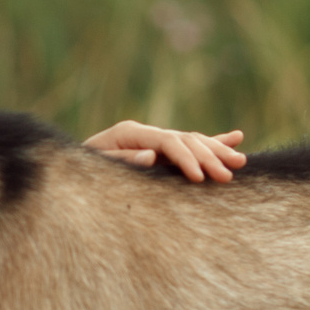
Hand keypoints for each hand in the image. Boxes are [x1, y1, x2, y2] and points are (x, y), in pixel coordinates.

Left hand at [85, 121, 246, 181]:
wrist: (69, 172)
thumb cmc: (80, 172)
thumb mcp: (96, 167)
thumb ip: (122, 161)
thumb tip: (151, 155)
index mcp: (130, 132)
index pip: (167, 142)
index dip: (185, 158)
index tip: (199, 177)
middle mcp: (145, 133)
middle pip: (184, 140)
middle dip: (208, 157)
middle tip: (228, 175)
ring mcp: (154, 140)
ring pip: (193, 141)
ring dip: (217, 150)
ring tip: (240, 161)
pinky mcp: (159, 150)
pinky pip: (190, 145)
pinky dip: (213, 141)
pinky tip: (236, 137)